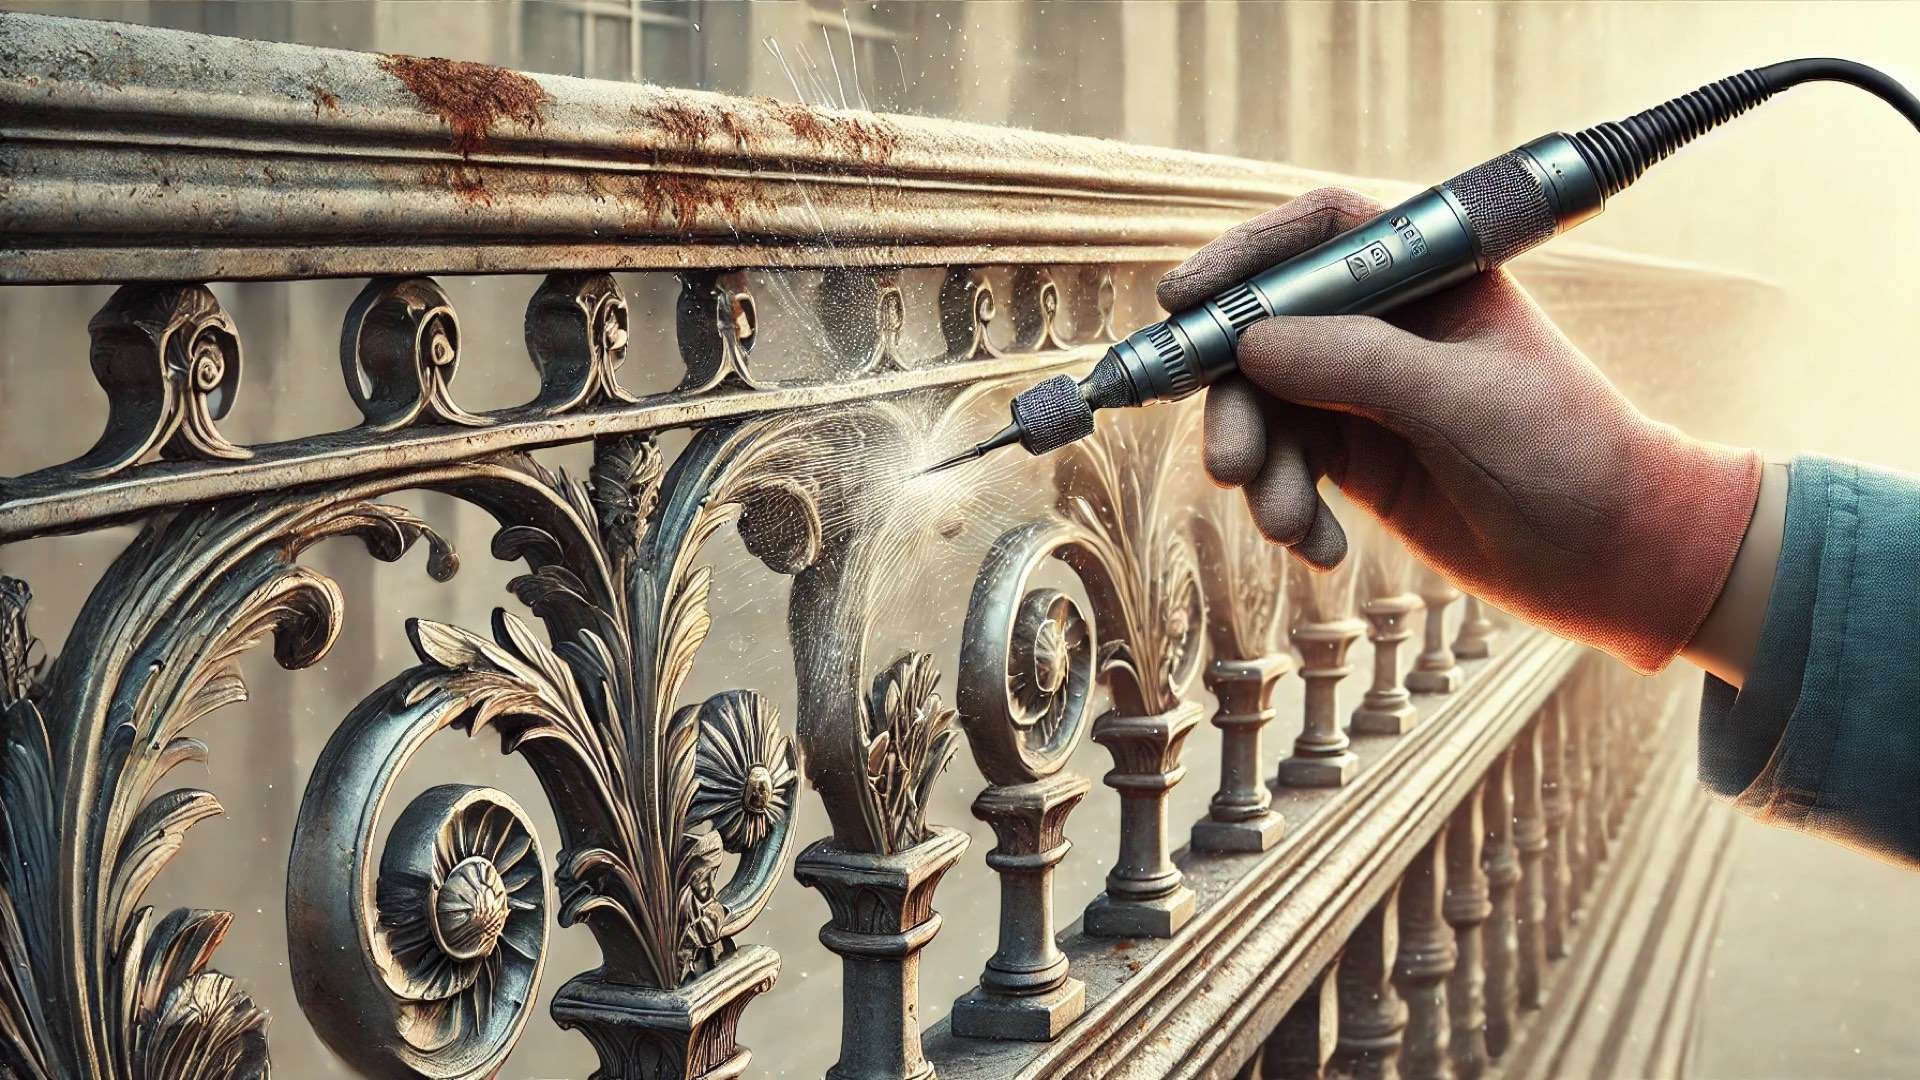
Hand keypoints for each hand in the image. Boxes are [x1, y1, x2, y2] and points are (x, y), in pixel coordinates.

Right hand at [1161, 187, 1762, 672]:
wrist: (1618, 558)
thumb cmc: (1570, 455)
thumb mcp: (1465, 402)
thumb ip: (1358, 365)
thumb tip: (1251, 344)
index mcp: (1430, 276)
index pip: (1320, 235)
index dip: (1246, 257)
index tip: (1184, 299)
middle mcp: (1389, 326)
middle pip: (1270, 334)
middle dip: (1238, 400)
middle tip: (1230, 463)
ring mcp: (1368, 394)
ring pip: (1269, 411)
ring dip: (1264, 472)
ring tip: (1291, 525)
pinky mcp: (1361, 461)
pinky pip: (1289, 471)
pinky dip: (1289, 511)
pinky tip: (1322, 548)